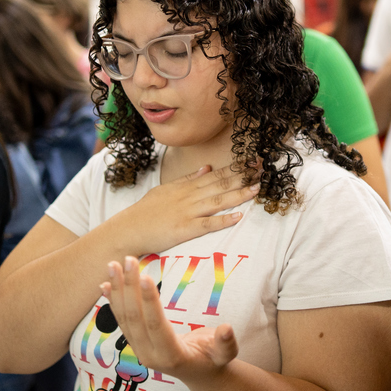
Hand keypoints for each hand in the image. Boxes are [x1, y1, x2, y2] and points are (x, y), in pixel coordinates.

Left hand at [101, 256, 238, 383]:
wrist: (198, 375)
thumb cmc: (213, 360)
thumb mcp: (225, 355)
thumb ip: (226, 344)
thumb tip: (227, 329)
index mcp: (171, 356)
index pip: (156, 326)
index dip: (150, 302)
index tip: (146, 276)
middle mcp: (149, 355)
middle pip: (135, 319)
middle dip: (129, 288)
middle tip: (127, 260)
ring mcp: (139, 349)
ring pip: (124, 318)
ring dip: (117, 290)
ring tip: (112, 265)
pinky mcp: (135, 343)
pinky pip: (121, 321)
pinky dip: (112, 302)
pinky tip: (104, 285)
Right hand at [110, 164, 258, 253]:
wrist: (128, 229)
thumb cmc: (146, 211)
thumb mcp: (166, 189)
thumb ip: (188, 178)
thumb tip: (207, 167)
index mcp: (186, 186)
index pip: (215, 174)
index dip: (236, 167)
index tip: (253, 160)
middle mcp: (189, 196)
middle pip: (220, 184)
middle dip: (243, 176)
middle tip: (262, 168)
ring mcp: (187, 212)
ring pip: (217, 201)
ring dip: (238, 194)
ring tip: (256, 188)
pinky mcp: (184, 229)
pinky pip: (207, 224)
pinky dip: (223, 220)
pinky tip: (238, 216)